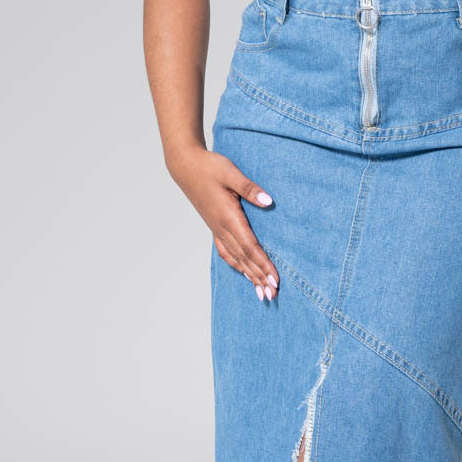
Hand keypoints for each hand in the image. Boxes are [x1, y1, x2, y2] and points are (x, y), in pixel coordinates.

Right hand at [167, 146, 279, 301]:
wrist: (186, 166)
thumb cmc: (210, 167)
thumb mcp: (231, 173)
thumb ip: (250, 188)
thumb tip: (269, 201)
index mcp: (228, 217)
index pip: (250, 248)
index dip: (264, 265)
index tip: (275, 280)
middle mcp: (222, 228)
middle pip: (245, 259)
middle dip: (260, 278)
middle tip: (273, 295)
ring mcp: (217, 229)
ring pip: (236, 259)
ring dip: (250, 276)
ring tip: (262, 293)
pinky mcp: (214, 227)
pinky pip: (226, 252)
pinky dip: (236, 265)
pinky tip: (244, 273)